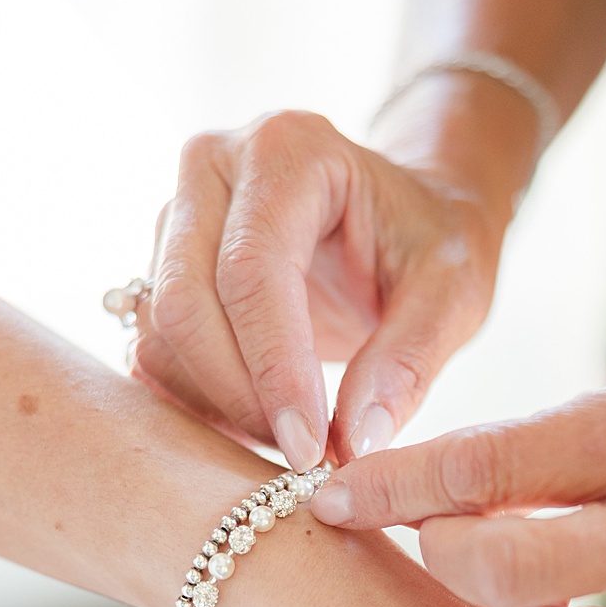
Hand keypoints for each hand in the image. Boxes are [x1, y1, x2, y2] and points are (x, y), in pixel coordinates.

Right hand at [129, 112, 508, 469]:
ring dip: (213, 401)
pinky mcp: (158, 260)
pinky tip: (250, 421)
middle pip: (185, 301)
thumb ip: (409, 362)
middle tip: (296, 457)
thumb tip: (356, 443)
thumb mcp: (453, 293)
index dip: (273, 368)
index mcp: (290, 149)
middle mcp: (214, 164)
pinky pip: (151, 345)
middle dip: (237, 393)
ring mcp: (175, 212)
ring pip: (159, 330)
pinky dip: (194, 397)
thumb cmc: (430, 242)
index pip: (252, 270)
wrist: (400, 217)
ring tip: (285, 437)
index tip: (310, 448)